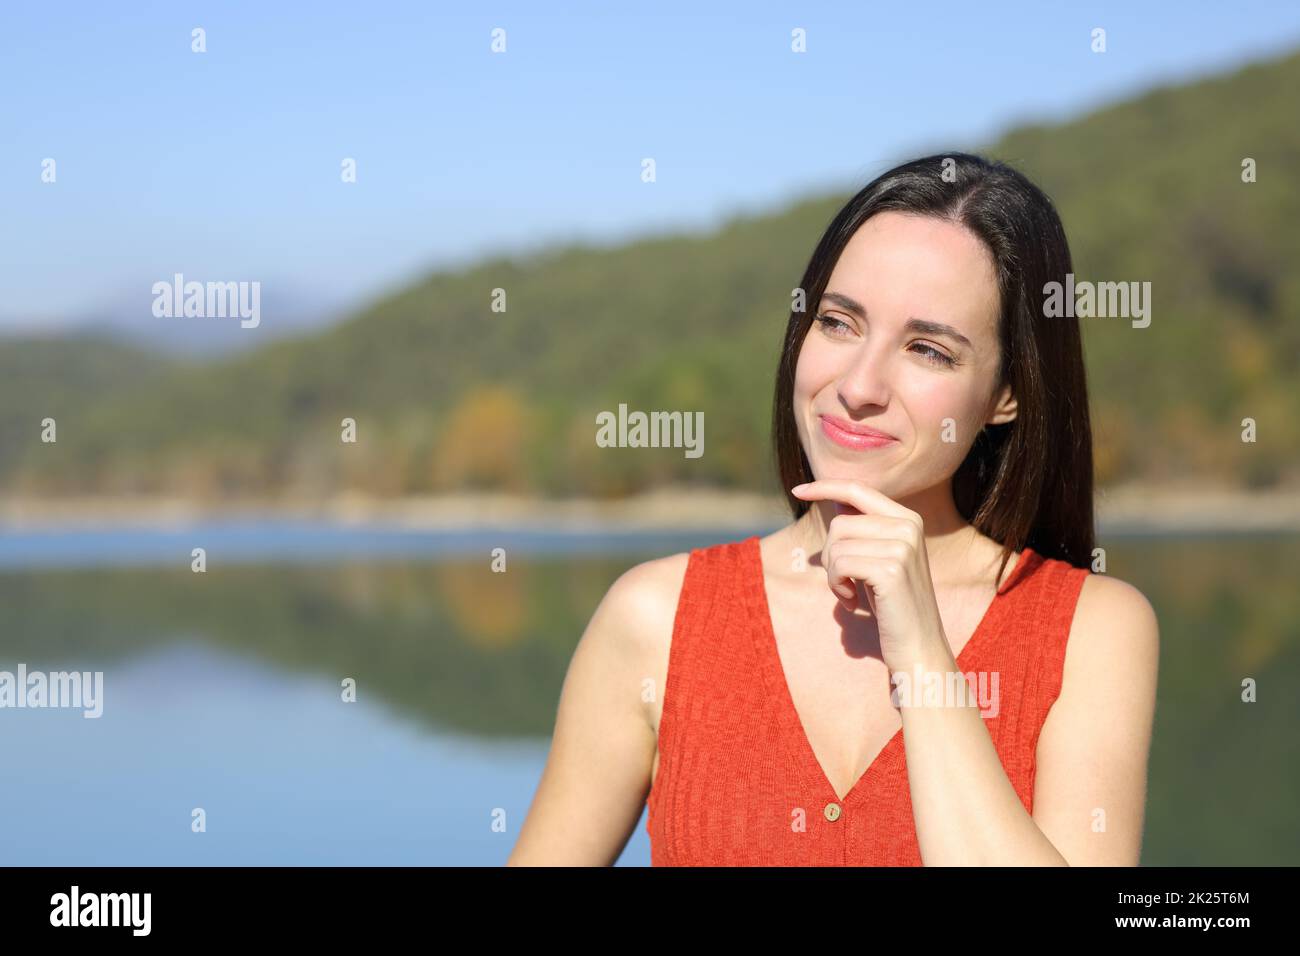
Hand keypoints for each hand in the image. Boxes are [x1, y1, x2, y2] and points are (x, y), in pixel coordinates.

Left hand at [790, 478, 947, 671]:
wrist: (918, 646)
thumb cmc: (892, 605)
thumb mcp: (878, 559)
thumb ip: (862, 530)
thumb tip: (836, 501)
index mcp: (908, 519)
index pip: (858, 489)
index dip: (825, 486)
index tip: (798, 490)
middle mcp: (909, 526)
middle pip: (839, 523)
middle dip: (830, 555)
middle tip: (843, 581)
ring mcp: (903, 546)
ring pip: (837, 545)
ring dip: (833, 574)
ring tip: (850, 593)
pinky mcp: (892, 569)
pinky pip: (840, 565)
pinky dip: (837, 586)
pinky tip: (852, 602)